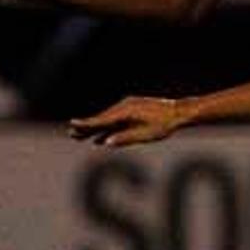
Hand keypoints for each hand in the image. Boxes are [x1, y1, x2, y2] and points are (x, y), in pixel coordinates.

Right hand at [68, 96, 191, 146]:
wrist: (178, 112)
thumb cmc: (163, 125)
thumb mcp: (145, 135)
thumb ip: (124, 138)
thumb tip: (106, 142)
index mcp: (125, 113)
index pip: (101, 120)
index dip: (86, 124)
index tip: (72, 125)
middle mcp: (124, 107)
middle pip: (101, 119)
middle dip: (87, 128)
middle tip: (71, 133)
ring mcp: (128, 107)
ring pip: (107, 119)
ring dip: (95, 128)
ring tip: (80, 136)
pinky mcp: (132, 109)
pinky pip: (115, 120)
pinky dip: (107, 127)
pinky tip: (101, 138)